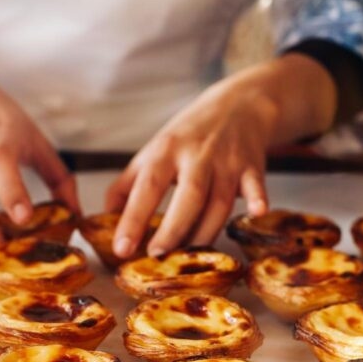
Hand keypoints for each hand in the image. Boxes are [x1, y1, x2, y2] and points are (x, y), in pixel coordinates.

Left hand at [106, 54, 336, 257]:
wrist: (238, 105)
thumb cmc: (189, 135)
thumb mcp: (153, 151)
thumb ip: (127, 185)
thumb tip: (104, 219)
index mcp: (166, 151)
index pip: (147, 187)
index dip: (133, 219)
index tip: (122, 248)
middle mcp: (197, 156)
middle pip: (189, 197)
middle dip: (173, 229)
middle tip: (157, 255)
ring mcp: (227, 162)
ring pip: (219, 203)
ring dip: (205, 233)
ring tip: (188, 257)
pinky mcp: (252, 167)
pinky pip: (256, 186)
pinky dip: (258, 199)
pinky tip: (257, 212)